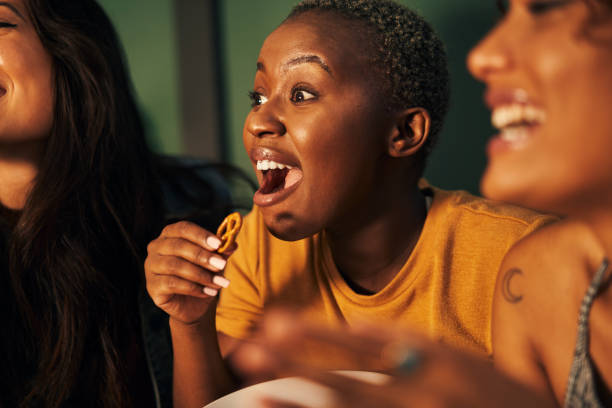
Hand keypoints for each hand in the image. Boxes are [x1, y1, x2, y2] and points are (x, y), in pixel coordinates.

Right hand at [144, 221, 235, 324]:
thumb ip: (222, 251)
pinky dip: (193, 288)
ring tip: (219, 283)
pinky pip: (172, 284)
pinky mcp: (152, 286)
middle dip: (203, 256)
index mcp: (171, 234)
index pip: (183, 228)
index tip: (219, 244)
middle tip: (222, 265)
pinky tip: (208, 292)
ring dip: (201, 274)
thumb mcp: (215, 262)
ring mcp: (151, 266)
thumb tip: (232, 243)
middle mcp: (156, 247)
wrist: (194, 304)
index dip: (201, 235)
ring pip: (175, 266)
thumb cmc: (203, 276)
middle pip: (178, 246)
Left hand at [233, 311, 556, 407]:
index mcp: (433, 365)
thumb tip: (358, 327)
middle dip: (295, 365)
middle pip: (346, 382)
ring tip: (257, 396)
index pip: (365, 345)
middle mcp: (419, 398)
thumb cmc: (493, 395)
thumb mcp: (458, 357)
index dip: (318, 334)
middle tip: (248, 349)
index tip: (276, 321)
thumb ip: (407, 342)